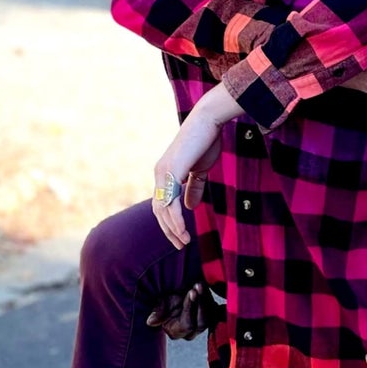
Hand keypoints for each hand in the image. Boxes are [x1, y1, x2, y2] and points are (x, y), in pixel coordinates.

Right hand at [146, 282, 218, 340]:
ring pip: (210, 316)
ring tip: (200, 283)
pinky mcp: (212, 316)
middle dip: (200, 303)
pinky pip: (216, 310)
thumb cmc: (167, 296)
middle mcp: (191, 332)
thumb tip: (150, 322)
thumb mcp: (162, 301)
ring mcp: (203, 324)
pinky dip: (210, 297)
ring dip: (206, 298)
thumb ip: (159, 311)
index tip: (190, 292)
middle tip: (197, 286)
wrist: (176, 289)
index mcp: (176, 332)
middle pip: (201, 323)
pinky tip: (205, 286)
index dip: (189, 309)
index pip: (187, 325)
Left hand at [153, 84, 239, 247]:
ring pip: (163, 209)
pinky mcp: (170, 172)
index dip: (170, 223)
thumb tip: (190, 208)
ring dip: (173, 229)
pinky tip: (182, 230)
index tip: (181, 237)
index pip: (162, 204)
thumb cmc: (206, 141)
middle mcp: (159, 174)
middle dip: (169, 230)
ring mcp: (162, 173)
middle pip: (159, 211)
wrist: (208, 121)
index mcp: (165, 174)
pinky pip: (170, 202)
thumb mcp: (200, 170)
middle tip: (181, 245)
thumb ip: (194, 188)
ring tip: (183, 241)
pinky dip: (175, 219)